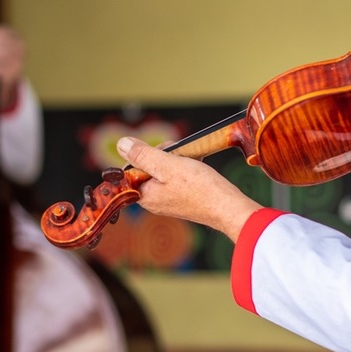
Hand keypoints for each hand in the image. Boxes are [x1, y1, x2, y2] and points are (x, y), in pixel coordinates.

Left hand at [116, 137, 262, 241]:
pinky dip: (185, 167)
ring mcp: (169, 200)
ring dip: (176, 159)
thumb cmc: (200, 188)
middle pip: (148, 168)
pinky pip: (177, 177)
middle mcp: (154, 200)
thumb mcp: (167, 165)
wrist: (228, 207)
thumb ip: (142, 155)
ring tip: (190, 158)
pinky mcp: (183, 198)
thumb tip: (122, 145)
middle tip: (178, 153)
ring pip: (164, 170)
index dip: (144, 154)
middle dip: (163, 155)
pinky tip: (196, 164)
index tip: (160, 151)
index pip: (131, 169)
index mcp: (145, 195)